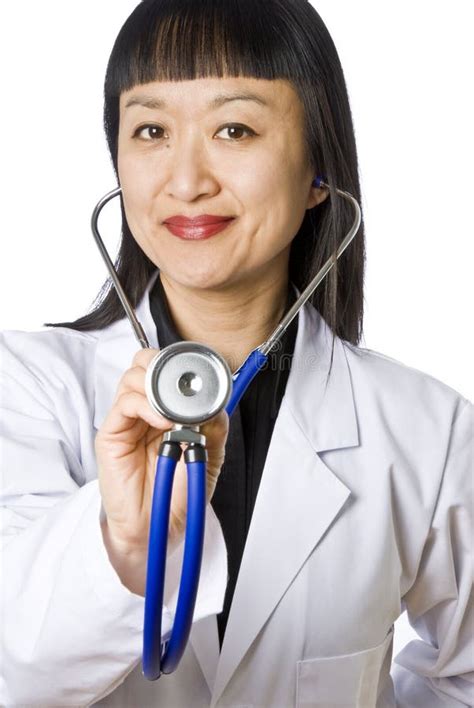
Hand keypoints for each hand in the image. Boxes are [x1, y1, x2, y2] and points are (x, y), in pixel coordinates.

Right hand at [95, 348, 228, 593]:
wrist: (156, 527)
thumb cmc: (177, 493)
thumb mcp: (208, 455)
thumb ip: (215, 427)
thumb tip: (218, 401)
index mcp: (168, 409)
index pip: (166, 369)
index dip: (180, 364)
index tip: (202, 373)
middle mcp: (145, 409)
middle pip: (144, 363)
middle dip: (163, 364)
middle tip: (182, 384)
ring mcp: (128, 420)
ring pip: (132, 376)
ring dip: (155, 383)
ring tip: (173, 408)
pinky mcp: (112, 434)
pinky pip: (124, 404)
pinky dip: (145, 404)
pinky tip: (162, 421)